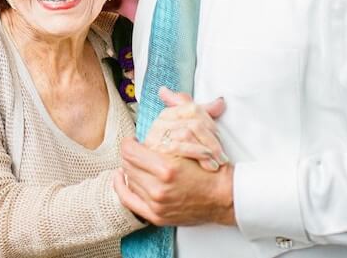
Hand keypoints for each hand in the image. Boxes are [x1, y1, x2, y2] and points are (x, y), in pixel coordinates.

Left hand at [115, 138, 235, 226]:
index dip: (129, 142)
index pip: (130, 151)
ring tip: (137, 163)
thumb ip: (167, 137)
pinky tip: (122, 178)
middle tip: (136, 150)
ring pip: (129, 179)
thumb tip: (146, 130)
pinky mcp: (157, 216)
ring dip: (130, 169)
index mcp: (166, 168)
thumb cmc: (211, 171)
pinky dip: (122, 188)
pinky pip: (129, 201)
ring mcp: (157, 204)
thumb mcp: (191, 146)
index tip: (133, 140)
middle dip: (130, 154)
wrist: (224, 197)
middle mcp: (159, 188)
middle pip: (127, 164)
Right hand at [144, 87, 226, 171]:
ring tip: (217, 162)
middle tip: (222, 156)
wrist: (169, 182)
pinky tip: (207, 163)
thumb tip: (221, 102)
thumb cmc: (185, 159)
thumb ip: (205, 114)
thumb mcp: (195, 134)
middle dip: (212, 140)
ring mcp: (154, 137)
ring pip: (187, 133)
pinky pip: (178, 147)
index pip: (194, 109)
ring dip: (207, 149)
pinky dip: (196, 153)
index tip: (220, 139)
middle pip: (193, 123)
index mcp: (167, 114)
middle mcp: (158, 123)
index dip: (211, 124)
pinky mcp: (154, 151)